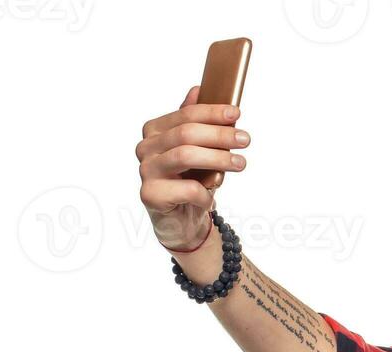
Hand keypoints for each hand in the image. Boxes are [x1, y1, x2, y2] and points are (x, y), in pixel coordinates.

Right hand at [136, 84, 249, 250]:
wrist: (180, 222)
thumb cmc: (190, 182)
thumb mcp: (198, 150)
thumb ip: (195, 123)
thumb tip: (199, 89)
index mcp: (155, 131)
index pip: (185, 115)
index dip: (212, 113)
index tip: (236, 114)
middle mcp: (145, 148)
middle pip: (186, 134)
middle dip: (220, 135)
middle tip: (245, 140)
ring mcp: (145, 171)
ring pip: (186, 156)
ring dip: (218, 159)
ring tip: (240, 163)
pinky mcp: (150, 195)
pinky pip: (188, 188)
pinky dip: (206, 193)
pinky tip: (212, 197)